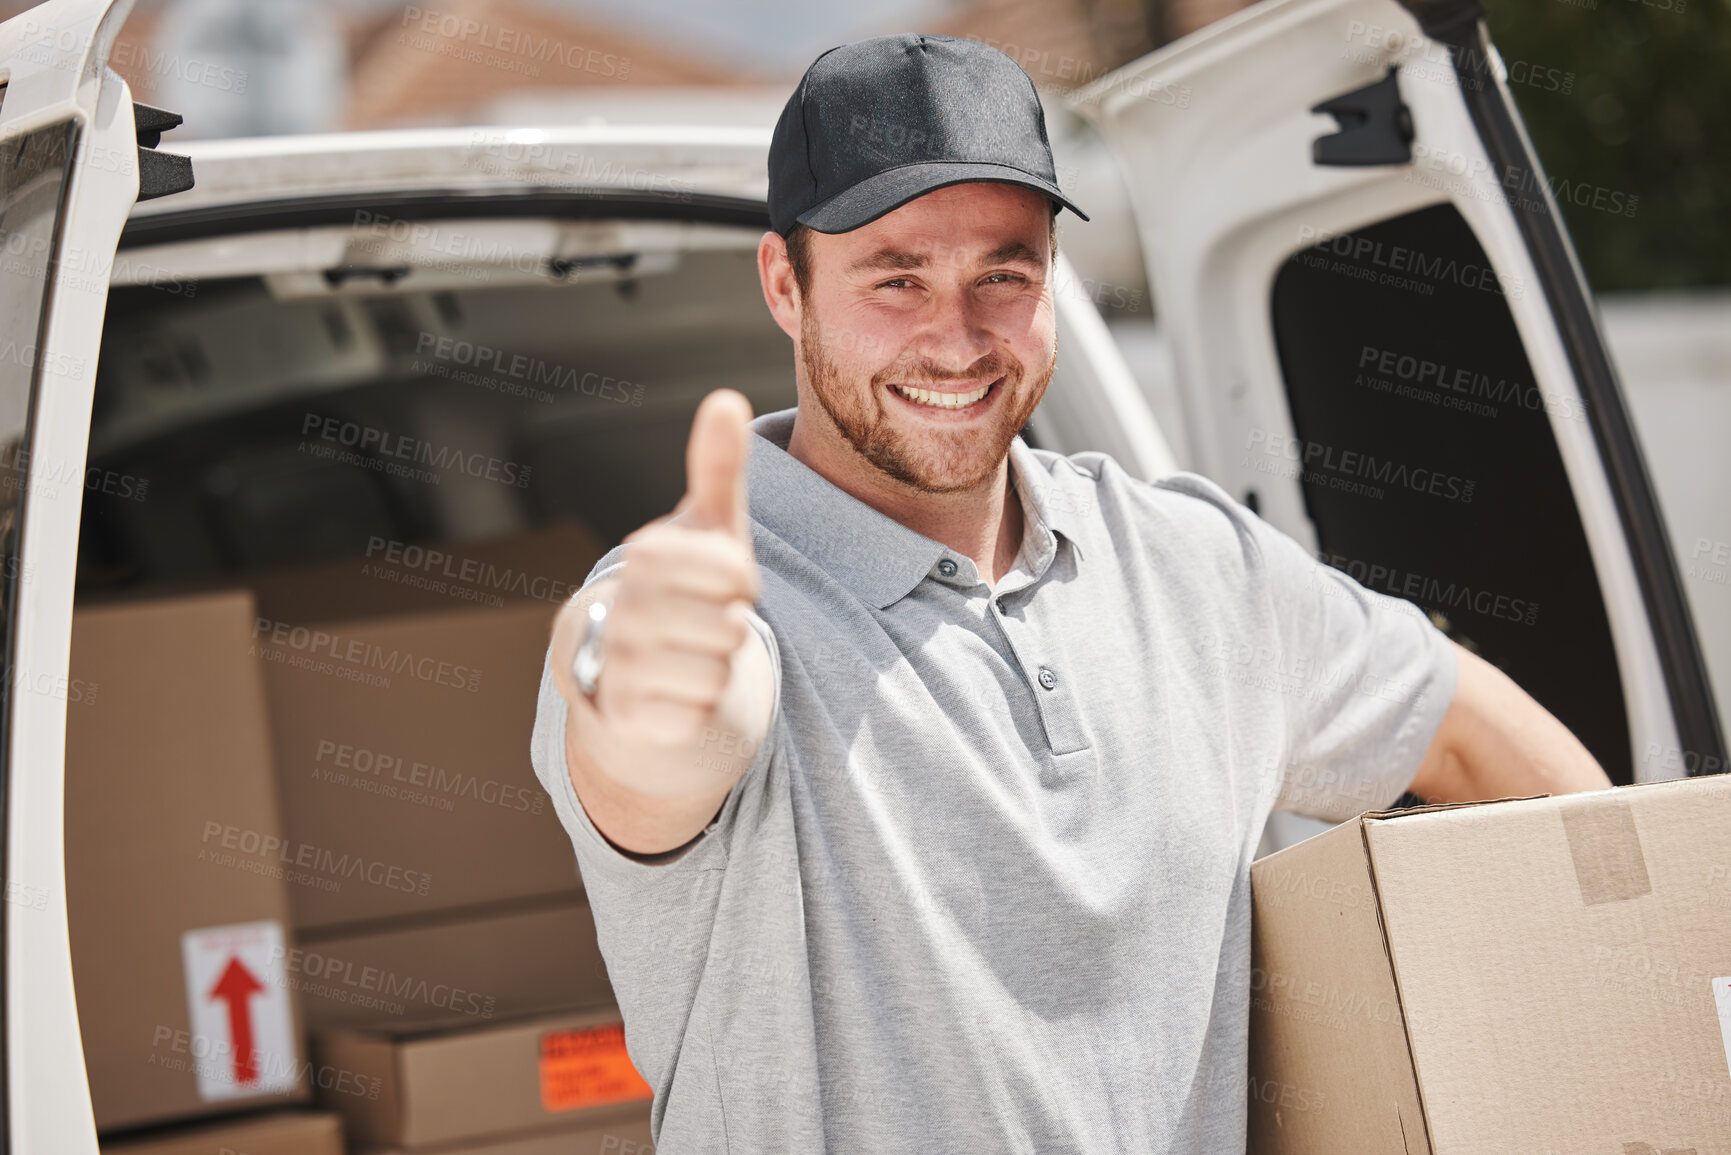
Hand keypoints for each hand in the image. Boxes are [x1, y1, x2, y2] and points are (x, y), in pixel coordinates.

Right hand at [555, 389, 758, 749]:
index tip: (721, 580)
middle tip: (703, 621)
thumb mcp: (706, 526)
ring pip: (718, 673)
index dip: (742, 582)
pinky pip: (698, 714)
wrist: (625, 660)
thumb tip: (727, 398)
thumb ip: (717, 467)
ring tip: (689, 653)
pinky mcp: (627, 716)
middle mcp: (623, 608)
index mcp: (645, 556)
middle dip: (730, 626)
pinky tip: (674, 690)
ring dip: (717, 667)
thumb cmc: (682, 584)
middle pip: (731, 627)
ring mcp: (620, 666)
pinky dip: (698, 706)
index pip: (737, 575)